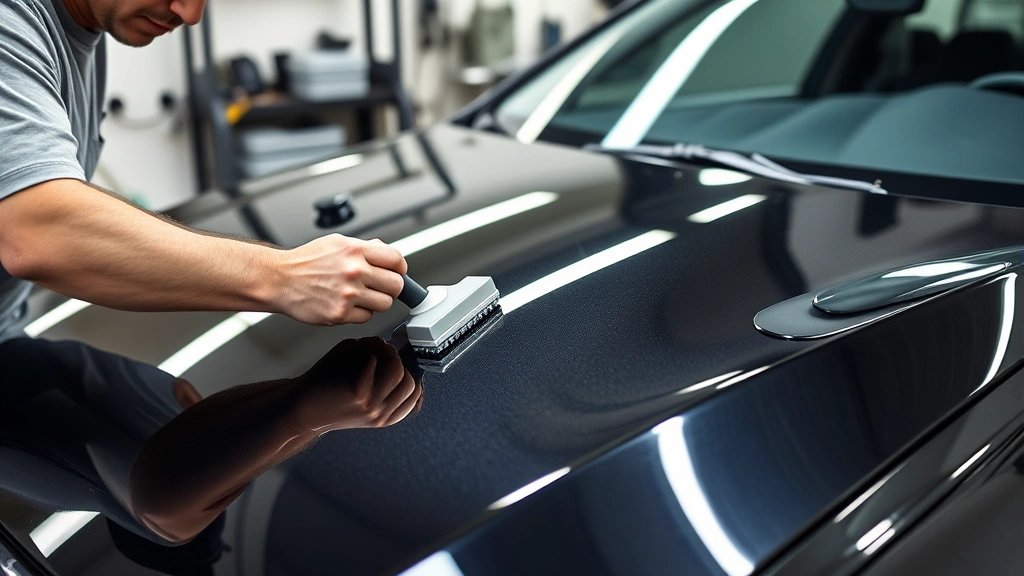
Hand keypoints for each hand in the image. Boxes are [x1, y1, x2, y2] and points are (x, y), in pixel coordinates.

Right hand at [272, 234, 407, 324]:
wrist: (279, 279)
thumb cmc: (305, 262)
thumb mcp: (336, 243)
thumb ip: (364, 248)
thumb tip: (386, 253)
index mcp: (355, 250)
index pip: (396, 260)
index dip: (399, 268)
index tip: (397, 272)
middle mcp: (354, 271)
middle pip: (396, 285)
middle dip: (390, 286)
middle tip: (379, 286)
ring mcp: (348, 294)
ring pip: (385, 304)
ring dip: (376, 301)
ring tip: (360, 295)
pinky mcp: (340, 313)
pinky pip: (366, 317)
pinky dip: (359, 313)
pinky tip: (347, 304)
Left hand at [290, 337, 422, 433]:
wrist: (299, 410)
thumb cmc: (327, 398)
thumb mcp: (362, 396)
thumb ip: (384, 381)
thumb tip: (396, 352)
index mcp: (384, 418)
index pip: (414, 393)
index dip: (406, 373)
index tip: (394, 361)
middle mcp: (380, 414)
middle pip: (407, 379)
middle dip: (395, 359)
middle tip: (380, 351)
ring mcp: (370, 404)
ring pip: (395, 367)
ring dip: (383, 352)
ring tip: (367, 349)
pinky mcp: (357, 392)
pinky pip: (373, 361)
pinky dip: (364, 351)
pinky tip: (353, 354)